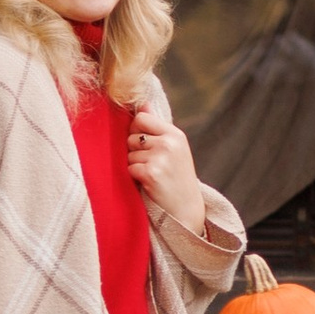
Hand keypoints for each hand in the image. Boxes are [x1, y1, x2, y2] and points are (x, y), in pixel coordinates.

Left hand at [126, 105, 207, 242]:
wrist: (186, 210)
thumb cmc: (176, 178)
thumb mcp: (173, 149)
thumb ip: (156, 127)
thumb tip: (142, 103)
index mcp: (175, 134)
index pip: (141, 118)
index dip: (136, 131)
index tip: (145, 145)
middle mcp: (169, 143)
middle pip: (131, 136)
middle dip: (134, 151)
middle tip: (152, 165)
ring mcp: (161, 158)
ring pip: (128, 153)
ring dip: (135, 165)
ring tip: (152, 175)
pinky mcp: (151, 173)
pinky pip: (129, 168)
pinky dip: (135, 177)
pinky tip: (149, 183)